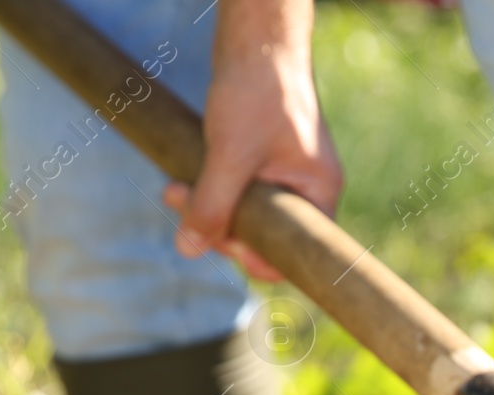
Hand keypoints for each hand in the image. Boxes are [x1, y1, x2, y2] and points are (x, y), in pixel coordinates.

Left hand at [163, 0, 340, 280]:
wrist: (256, 37)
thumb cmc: (257, 90)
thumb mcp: (230, 154)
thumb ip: (212, 205)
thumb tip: (188, 249)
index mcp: (319, 192)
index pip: (294, 252)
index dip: (255, 256)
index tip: (219, 240)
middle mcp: (307, 188)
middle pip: (266, 236)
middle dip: (221, 228)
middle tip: (183, 208)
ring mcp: (286, 175)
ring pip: (246, 214)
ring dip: (208, 208)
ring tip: (174, 192)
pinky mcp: (264, 162)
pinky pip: (238, 192)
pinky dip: (210, 190)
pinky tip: (182, 180)